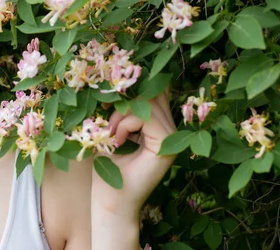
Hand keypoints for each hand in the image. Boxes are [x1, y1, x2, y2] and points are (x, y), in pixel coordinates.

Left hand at [91, 88, 177, 215]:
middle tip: (108, 123)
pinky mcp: (166, 145)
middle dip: (124, 100)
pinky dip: (125, 124)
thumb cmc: (108, 167)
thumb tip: (119, 80)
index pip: (153, 90)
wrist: (111, 200)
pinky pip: (147, 116)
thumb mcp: (112, 130)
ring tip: (111, 135)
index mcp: (159, 123)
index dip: (131, 89)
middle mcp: (169, 128)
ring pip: (147, 102)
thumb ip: (120, 108)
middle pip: (152, 92)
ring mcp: (171, 137)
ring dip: (121, 114)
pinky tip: (117, 141)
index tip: (109, 105)